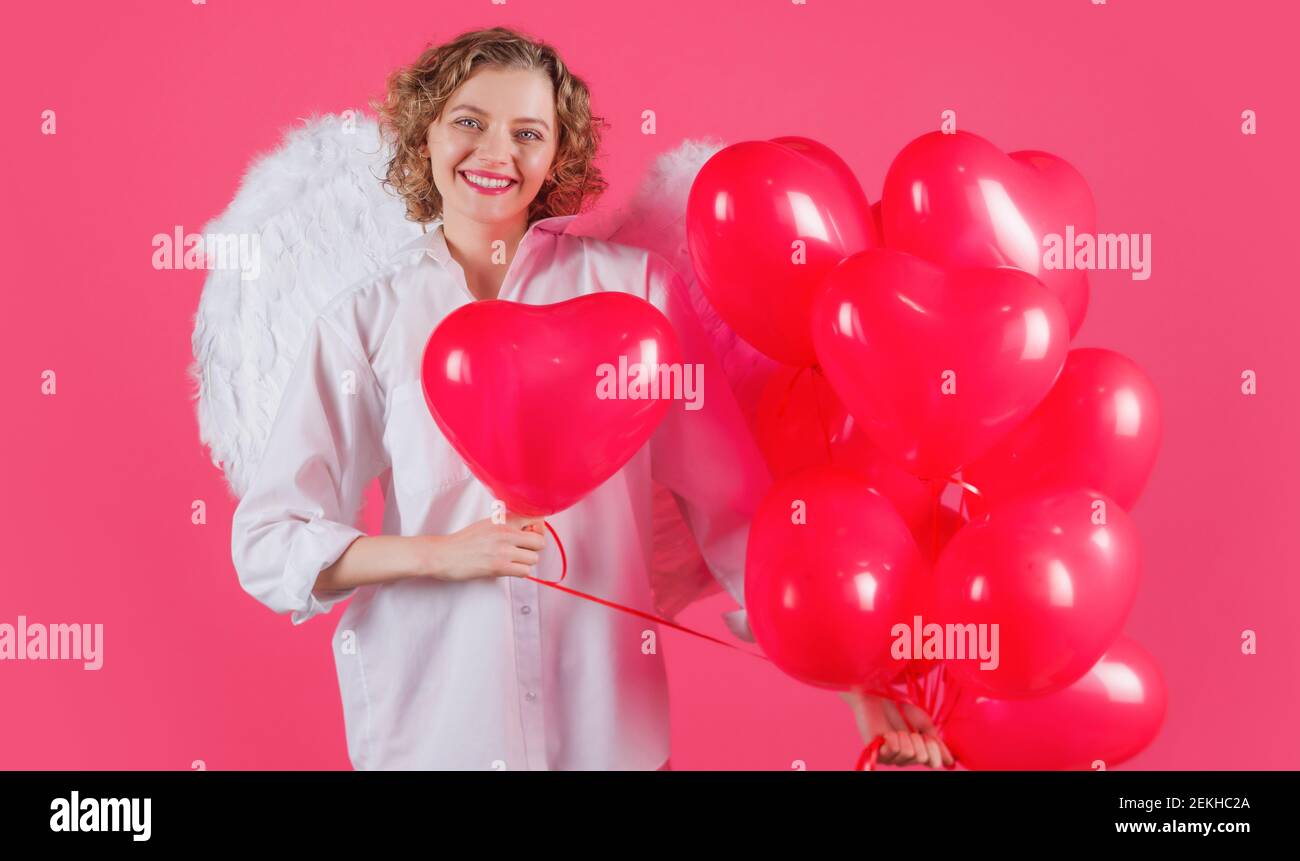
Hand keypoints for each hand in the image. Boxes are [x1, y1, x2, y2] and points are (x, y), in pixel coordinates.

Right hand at [417, 512, 546, 581]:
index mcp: (502, 520)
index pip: (535, 518)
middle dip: (534, 548)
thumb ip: (505, 525)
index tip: (529, 535)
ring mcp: (503, 549)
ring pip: (534, 558)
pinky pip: (525, 571)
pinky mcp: (499, 566)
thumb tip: (525, 532)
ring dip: (525, 562)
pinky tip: (508, 569)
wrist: (444, 554)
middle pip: (540, 541)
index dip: (537, 529)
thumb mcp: (486, 524)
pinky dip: (519, 572)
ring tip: (511, 562)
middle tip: (523, 551)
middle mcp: (505, 532)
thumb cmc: (462, 542)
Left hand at [839, 688, 954, 768]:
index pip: (933, 762)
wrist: (880, 696)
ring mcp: (891, 757)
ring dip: (904, 737)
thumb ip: (937, 743)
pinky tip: (887, 733)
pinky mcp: (877, 753)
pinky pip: (894, 751)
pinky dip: (894, 738)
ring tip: (895, 730)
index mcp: (918, 752)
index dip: (933, 748)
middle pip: (922, 758)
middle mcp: (905, 759)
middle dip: (917, 739)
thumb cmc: (901, 709)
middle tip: (907, 729)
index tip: (927, 735)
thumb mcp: (924, 725)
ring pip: (908, 754)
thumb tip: (951, 762)